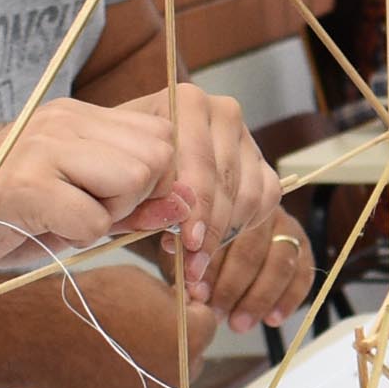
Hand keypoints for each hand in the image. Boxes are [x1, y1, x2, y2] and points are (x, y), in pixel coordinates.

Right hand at [0, 100, 183, 294]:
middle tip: (89, 216)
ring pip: (134, 179)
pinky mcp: (23, 183)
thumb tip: (188, 206)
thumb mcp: (72, 209)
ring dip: (109, 216)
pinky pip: (94, 220)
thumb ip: (129, 204)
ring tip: (62, 222)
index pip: (163, 138)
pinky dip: (76, 241)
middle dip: (139, 199)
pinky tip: (36, 232)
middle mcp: (64, 120)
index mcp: (77, 116)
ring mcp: (42, 146)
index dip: (160, 185)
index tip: (127, 212)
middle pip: (158, 157)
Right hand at [41, 262, 236, 387]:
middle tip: (145, 329)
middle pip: (189, 361)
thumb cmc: (90, 299)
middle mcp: (176, 377)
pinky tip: (98, 369)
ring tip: (115, 349)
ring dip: (149, 370)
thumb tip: (183, 308)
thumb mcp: (139, 281)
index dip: (189, 312)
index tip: (171, 307)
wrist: (39, 333)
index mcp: (189, 339)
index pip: (207, 325)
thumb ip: (170, 299)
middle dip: (176, 345)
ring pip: (160, 386)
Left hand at [118, 84, 310, 332]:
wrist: (131, 159)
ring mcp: (249, 143)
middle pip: (231, 184)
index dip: (197, 206)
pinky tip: (231, 283)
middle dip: (211, 235)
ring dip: (230, 249)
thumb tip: (173, 229)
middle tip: (192, 275)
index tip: (185, 245)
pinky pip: (269, 213)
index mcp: (188, 103)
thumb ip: (142, 197)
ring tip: (202, 284)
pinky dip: (249, 249)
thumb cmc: (119, 169)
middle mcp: (226, 116)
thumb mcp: (119, 178)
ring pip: (253, 201)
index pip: (203, 160)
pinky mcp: (264, 173)